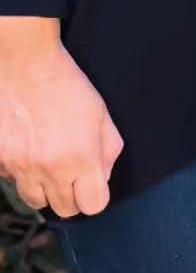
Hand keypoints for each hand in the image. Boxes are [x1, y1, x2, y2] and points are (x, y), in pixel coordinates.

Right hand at [0, 27, 122, 218]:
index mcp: (81, 156)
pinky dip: (22, 172)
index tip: (92, 181)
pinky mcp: (1, 162)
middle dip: (72, 193)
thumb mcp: (100, 111)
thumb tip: (102, 174)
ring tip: (48, 159)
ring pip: (36, 201)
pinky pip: (13, 181)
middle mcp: (50, 168)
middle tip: (71, 168)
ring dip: (45, 187)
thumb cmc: (66, 83)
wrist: (25, 63)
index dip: (96, 194)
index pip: (94, 205)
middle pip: (65, 209)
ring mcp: (21, 167)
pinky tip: (28, 147)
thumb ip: (108, 147)